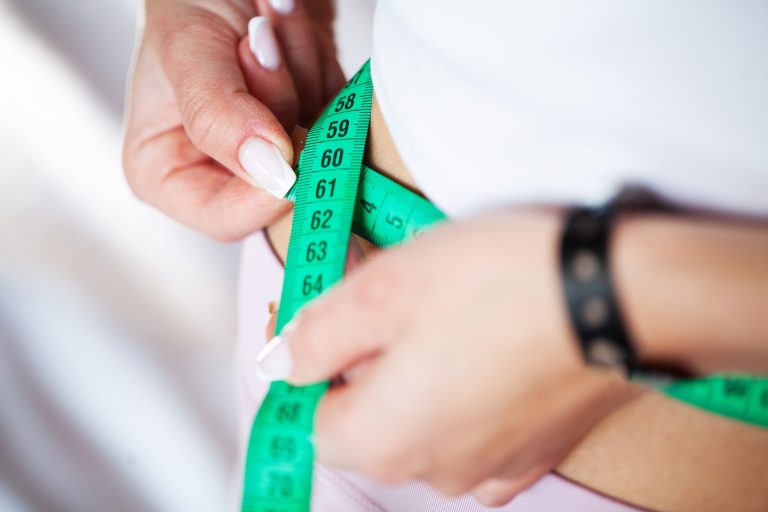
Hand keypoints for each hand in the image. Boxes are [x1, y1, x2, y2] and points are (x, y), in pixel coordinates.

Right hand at [123, 0, 343, 239]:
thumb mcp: (187, 49)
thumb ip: (219, 115)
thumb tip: (272, 173)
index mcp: (168, 172)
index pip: (227, 219)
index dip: (269, 188)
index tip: (292, 135)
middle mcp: (220, 172)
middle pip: (283, 182)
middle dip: (282, 100)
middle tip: (259, 38)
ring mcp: (272, 150)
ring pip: (319, 146)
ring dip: (304, 69)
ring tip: (269, 18)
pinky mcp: (308, 124)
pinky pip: (342, 117)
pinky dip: (324, 66)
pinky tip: (292, 29)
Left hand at [257, 210, 636, 503]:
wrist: (612, 291)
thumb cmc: (495, 284)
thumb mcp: (380, 290)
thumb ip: (316, 336)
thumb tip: (284, 363)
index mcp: (382, 441)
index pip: (315, 419)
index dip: (322, 364)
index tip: (344, 319)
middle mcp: (433, 472)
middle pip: (371, 421)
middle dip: (374, 365)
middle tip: (406, 304)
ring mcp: (491, 468)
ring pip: (424, 421)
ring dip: (424, 374)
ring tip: (456, 317)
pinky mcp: (534, 450)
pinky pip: (475, 429)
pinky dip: (469, 393)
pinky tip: (490, 348)